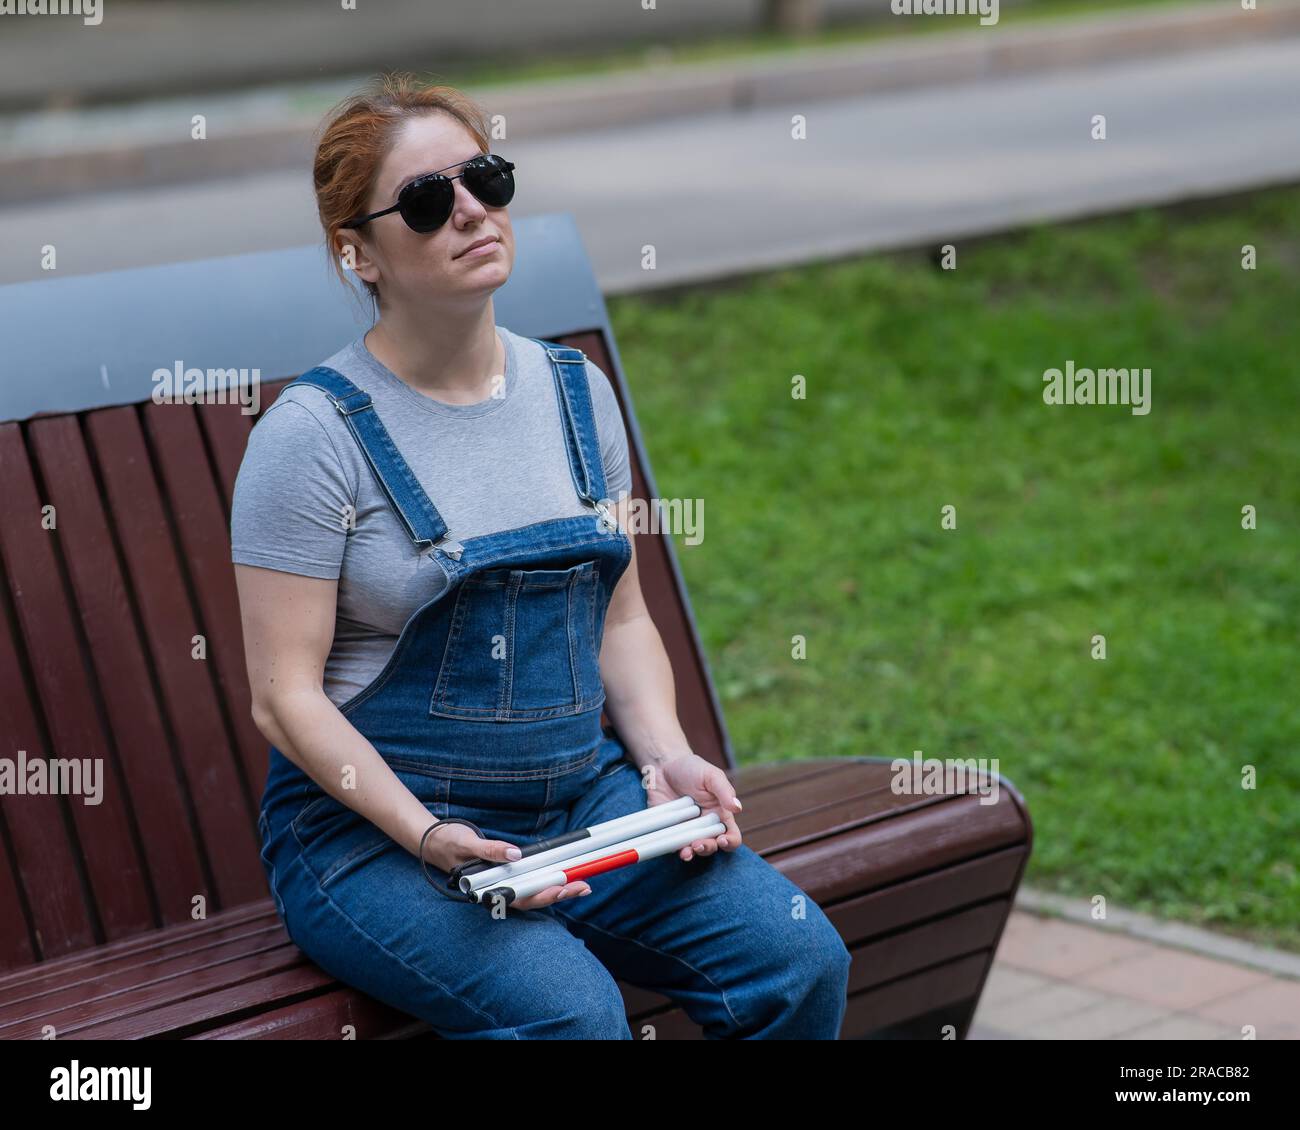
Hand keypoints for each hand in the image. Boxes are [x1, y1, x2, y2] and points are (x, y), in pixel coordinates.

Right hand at [421, 821, 590, 910]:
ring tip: (583, 885)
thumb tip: (515, 854)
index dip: (543, 894)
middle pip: (533, 898)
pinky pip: (530, 881)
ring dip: (558, 888)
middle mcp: (498, 890)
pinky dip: (548, 879)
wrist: (434, 842)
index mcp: (488, 888)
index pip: (520, 897)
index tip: (563, 886)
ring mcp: (503, 884)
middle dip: (560, 893)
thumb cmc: (449, 843)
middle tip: (585, 886)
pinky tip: (565, 877)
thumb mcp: (467, 843)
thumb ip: (489, 850)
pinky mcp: (507, 875)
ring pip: (534, 891)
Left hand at [645, 752, 742, 859]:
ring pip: (693, 850)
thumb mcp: (712, 776)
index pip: (732, 835)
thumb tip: (737, 808)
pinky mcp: (669, 831)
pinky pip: (673, 845)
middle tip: (699, 843)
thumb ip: (725, 791)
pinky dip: (674, 849)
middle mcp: (705, 826)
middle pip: (712, 846)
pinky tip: (675, 848)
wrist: (664, 766)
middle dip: (707, 848)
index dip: (730, 842)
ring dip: (692, 853)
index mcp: (720, 815)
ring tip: (687, 851)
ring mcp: (687, 830)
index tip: (723, 839)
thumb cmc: (692, 768)